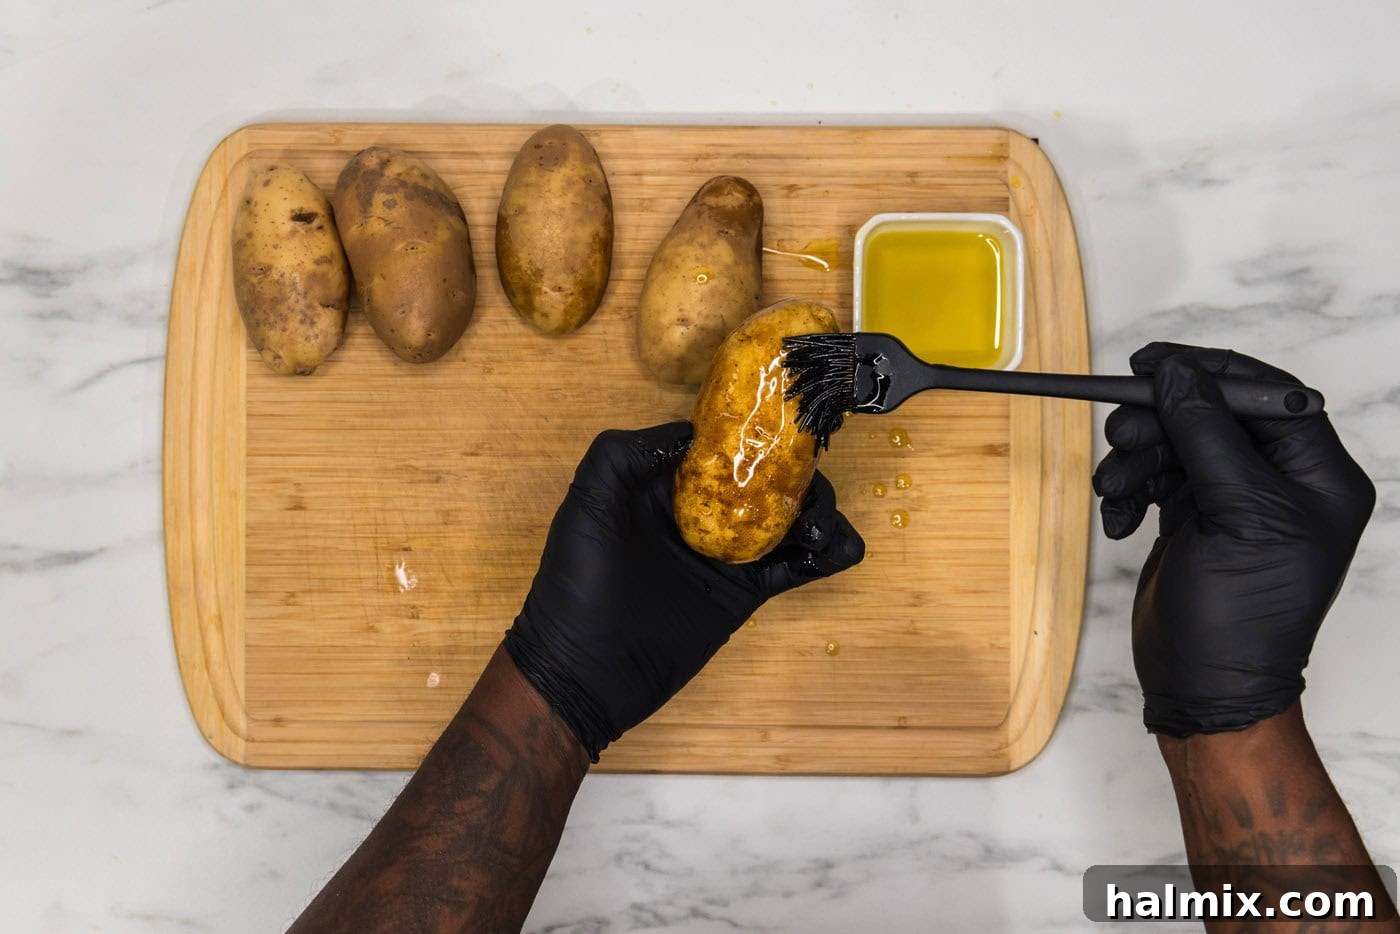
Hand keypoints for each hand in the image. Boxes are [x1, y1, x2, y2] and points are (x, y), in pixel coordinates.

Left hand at [505, 421, 864, 759]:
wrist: (584, 671)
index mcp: (664, 485)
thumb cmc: (575, 584)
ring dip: (817, 515)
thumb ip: (624, 454)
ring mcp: (725, 554)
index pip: (721, 446)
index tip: (787, 430)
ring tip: (822, 527)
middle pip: (764, 480)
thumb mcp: (588, 503)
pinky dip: (823, 557)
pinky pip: (792, 568)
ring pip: (786, 521)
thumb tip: (690, 435)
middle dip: (797, 477)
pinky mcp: (743, 594)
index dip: (755, 435)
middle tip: (809, 491)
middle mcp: (701, 514)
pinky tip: (841, 550)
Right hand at [1093, 342, 1373, 736]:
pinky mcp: (1194, 519)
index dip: (1210, 371)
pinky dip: (1128, 493)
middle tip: (1120, 435)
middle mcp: (1280, 483)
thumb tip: (1177, 373)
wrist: (1202, 688)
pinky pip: (1155, 478)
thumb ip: (1205, 433)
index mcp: (1317, 475)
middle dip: (1159, 423)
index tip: (1153, 362)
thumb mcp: (1233, 512)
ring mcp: (1234, 501)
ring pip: (1174, 444)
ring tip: (1113, 490)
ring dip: (1135, 462)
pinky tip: (1118, 521)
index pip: (1268, 394)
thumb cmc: (1241, 617)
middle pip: (1211, 415)